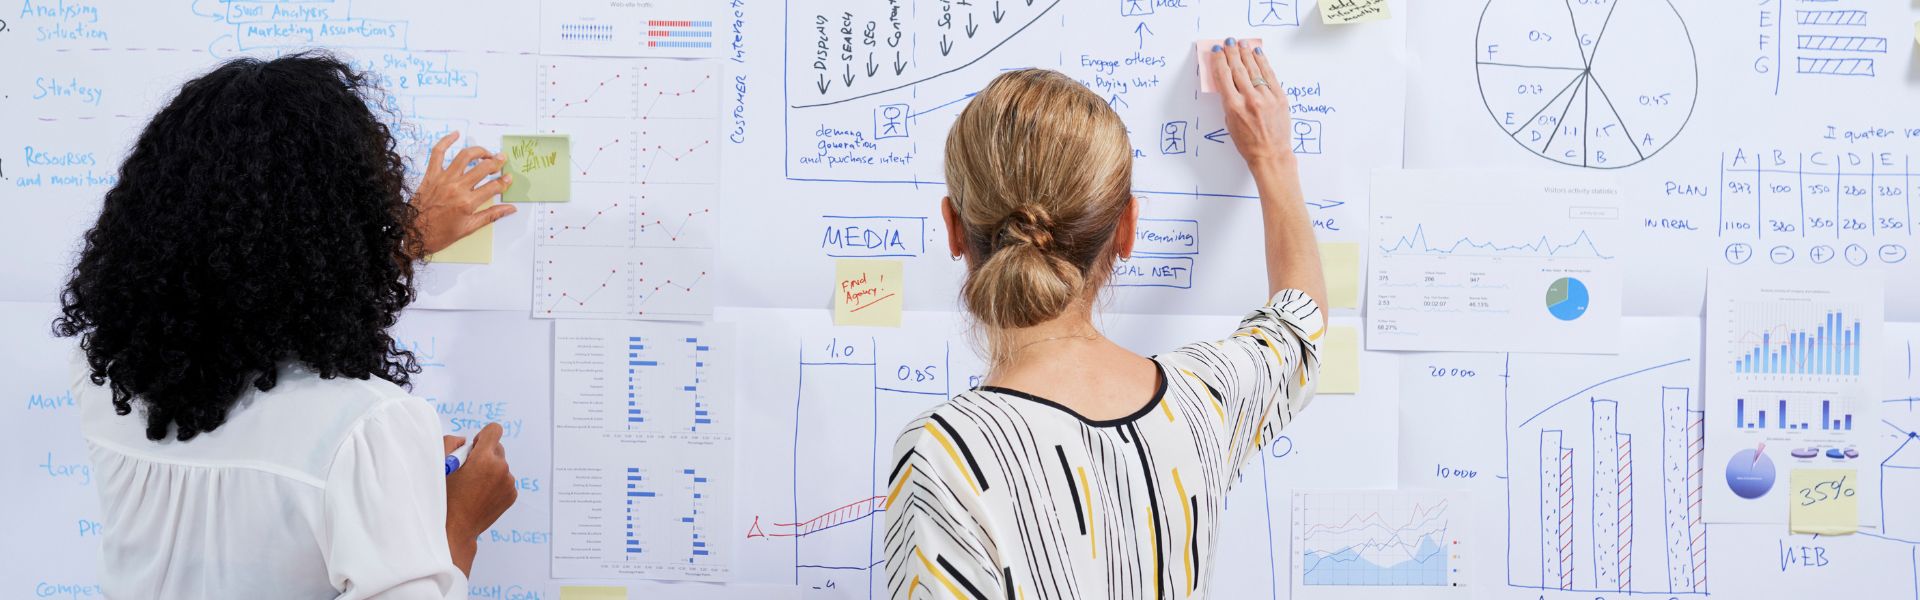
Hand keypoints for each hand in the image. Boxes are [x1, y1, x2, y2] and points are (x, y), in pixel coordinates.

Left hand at [415, 132, 515, 257]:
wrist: (414, 233)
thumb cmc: (440, 234)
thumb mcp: (469, 228)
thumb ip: (491, 216)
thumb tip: (510, 209)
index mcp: (468, 203)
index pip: (493, 187)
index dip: (504, 181)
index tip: (508, 178)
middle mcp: (457, 188)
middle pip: (483, 168)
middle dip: (496, 162)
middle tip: (501, 160)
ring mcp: (443, 179)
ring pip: (465, 157)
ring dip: (479, 151)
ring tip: (486, 152)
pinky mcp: (431, 175)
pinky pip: (438, 153)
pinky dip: (446, 141)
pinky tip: (456, 135)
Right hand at [444, 422, 516, 574]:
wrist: (454, 529)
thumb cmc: (443, 497)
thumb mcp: (439, 464)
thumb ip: (452, 442)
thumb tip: (466, 440)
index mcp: (484, 458)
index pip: (494, 430)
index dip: (482, 436)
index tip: (474, 447)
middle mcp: (501, 469)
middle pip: (497, 449)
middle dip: (484, 455)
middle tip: (468, 471)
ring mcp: (508, 483)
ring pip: (501, 466)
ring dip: (490, 471)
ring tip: (472, 487)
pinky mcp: (512, 495)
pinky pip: (504, 481)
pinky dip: (495, 484)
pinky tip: (480, 496)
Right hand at [1209, 38, 1295, 168]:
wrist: (1271, 154)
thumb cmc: (1248, 143)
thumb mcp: (1230, 122)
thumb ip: (1228, 100)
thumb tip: (1228, 81)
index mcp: (1234, 107)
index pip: (1224, 76)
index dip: (1219, 61)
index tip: (1217, 51)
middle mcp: (1250, 100)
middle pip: (1238, 69)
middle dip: (1232, 53)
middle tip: (1228, 42)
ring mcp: (1266, 97)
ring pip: (1254, 69)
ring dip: (1246, 54)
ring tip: (1241, 43)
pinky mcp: (1280, 97)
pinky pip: (1270, 75)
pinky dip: (1263, 62)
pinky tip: (1258, 53)